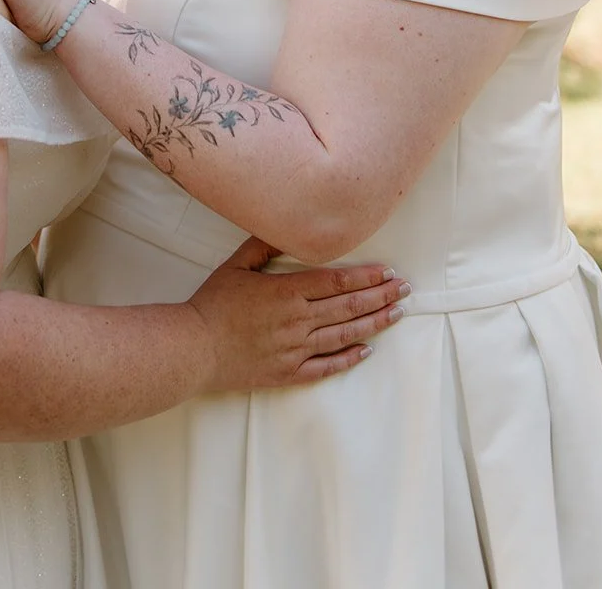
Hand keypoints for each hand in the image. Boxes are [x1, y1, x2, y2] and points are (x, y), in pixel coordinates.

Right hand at [187, 237, 407, 391]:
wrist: (195, 348)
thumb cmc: (213, 304)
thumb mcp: (236, 266)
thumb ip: (264, 245)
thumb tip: (289, 228)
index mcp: (286, 292)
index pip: (336, 282)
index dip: (365, 277)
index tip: (387, 272)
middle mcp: (297, 321)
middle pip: (348, 307)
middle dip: (380, 296)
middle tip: (405, 289)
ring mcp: (296, 349)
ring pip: (344, 335)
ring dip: (375, 323)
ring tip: (397, 313)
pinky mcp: (290, 373)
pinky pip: (327, 366)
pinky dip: (349, 358)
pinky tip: (367, 350)